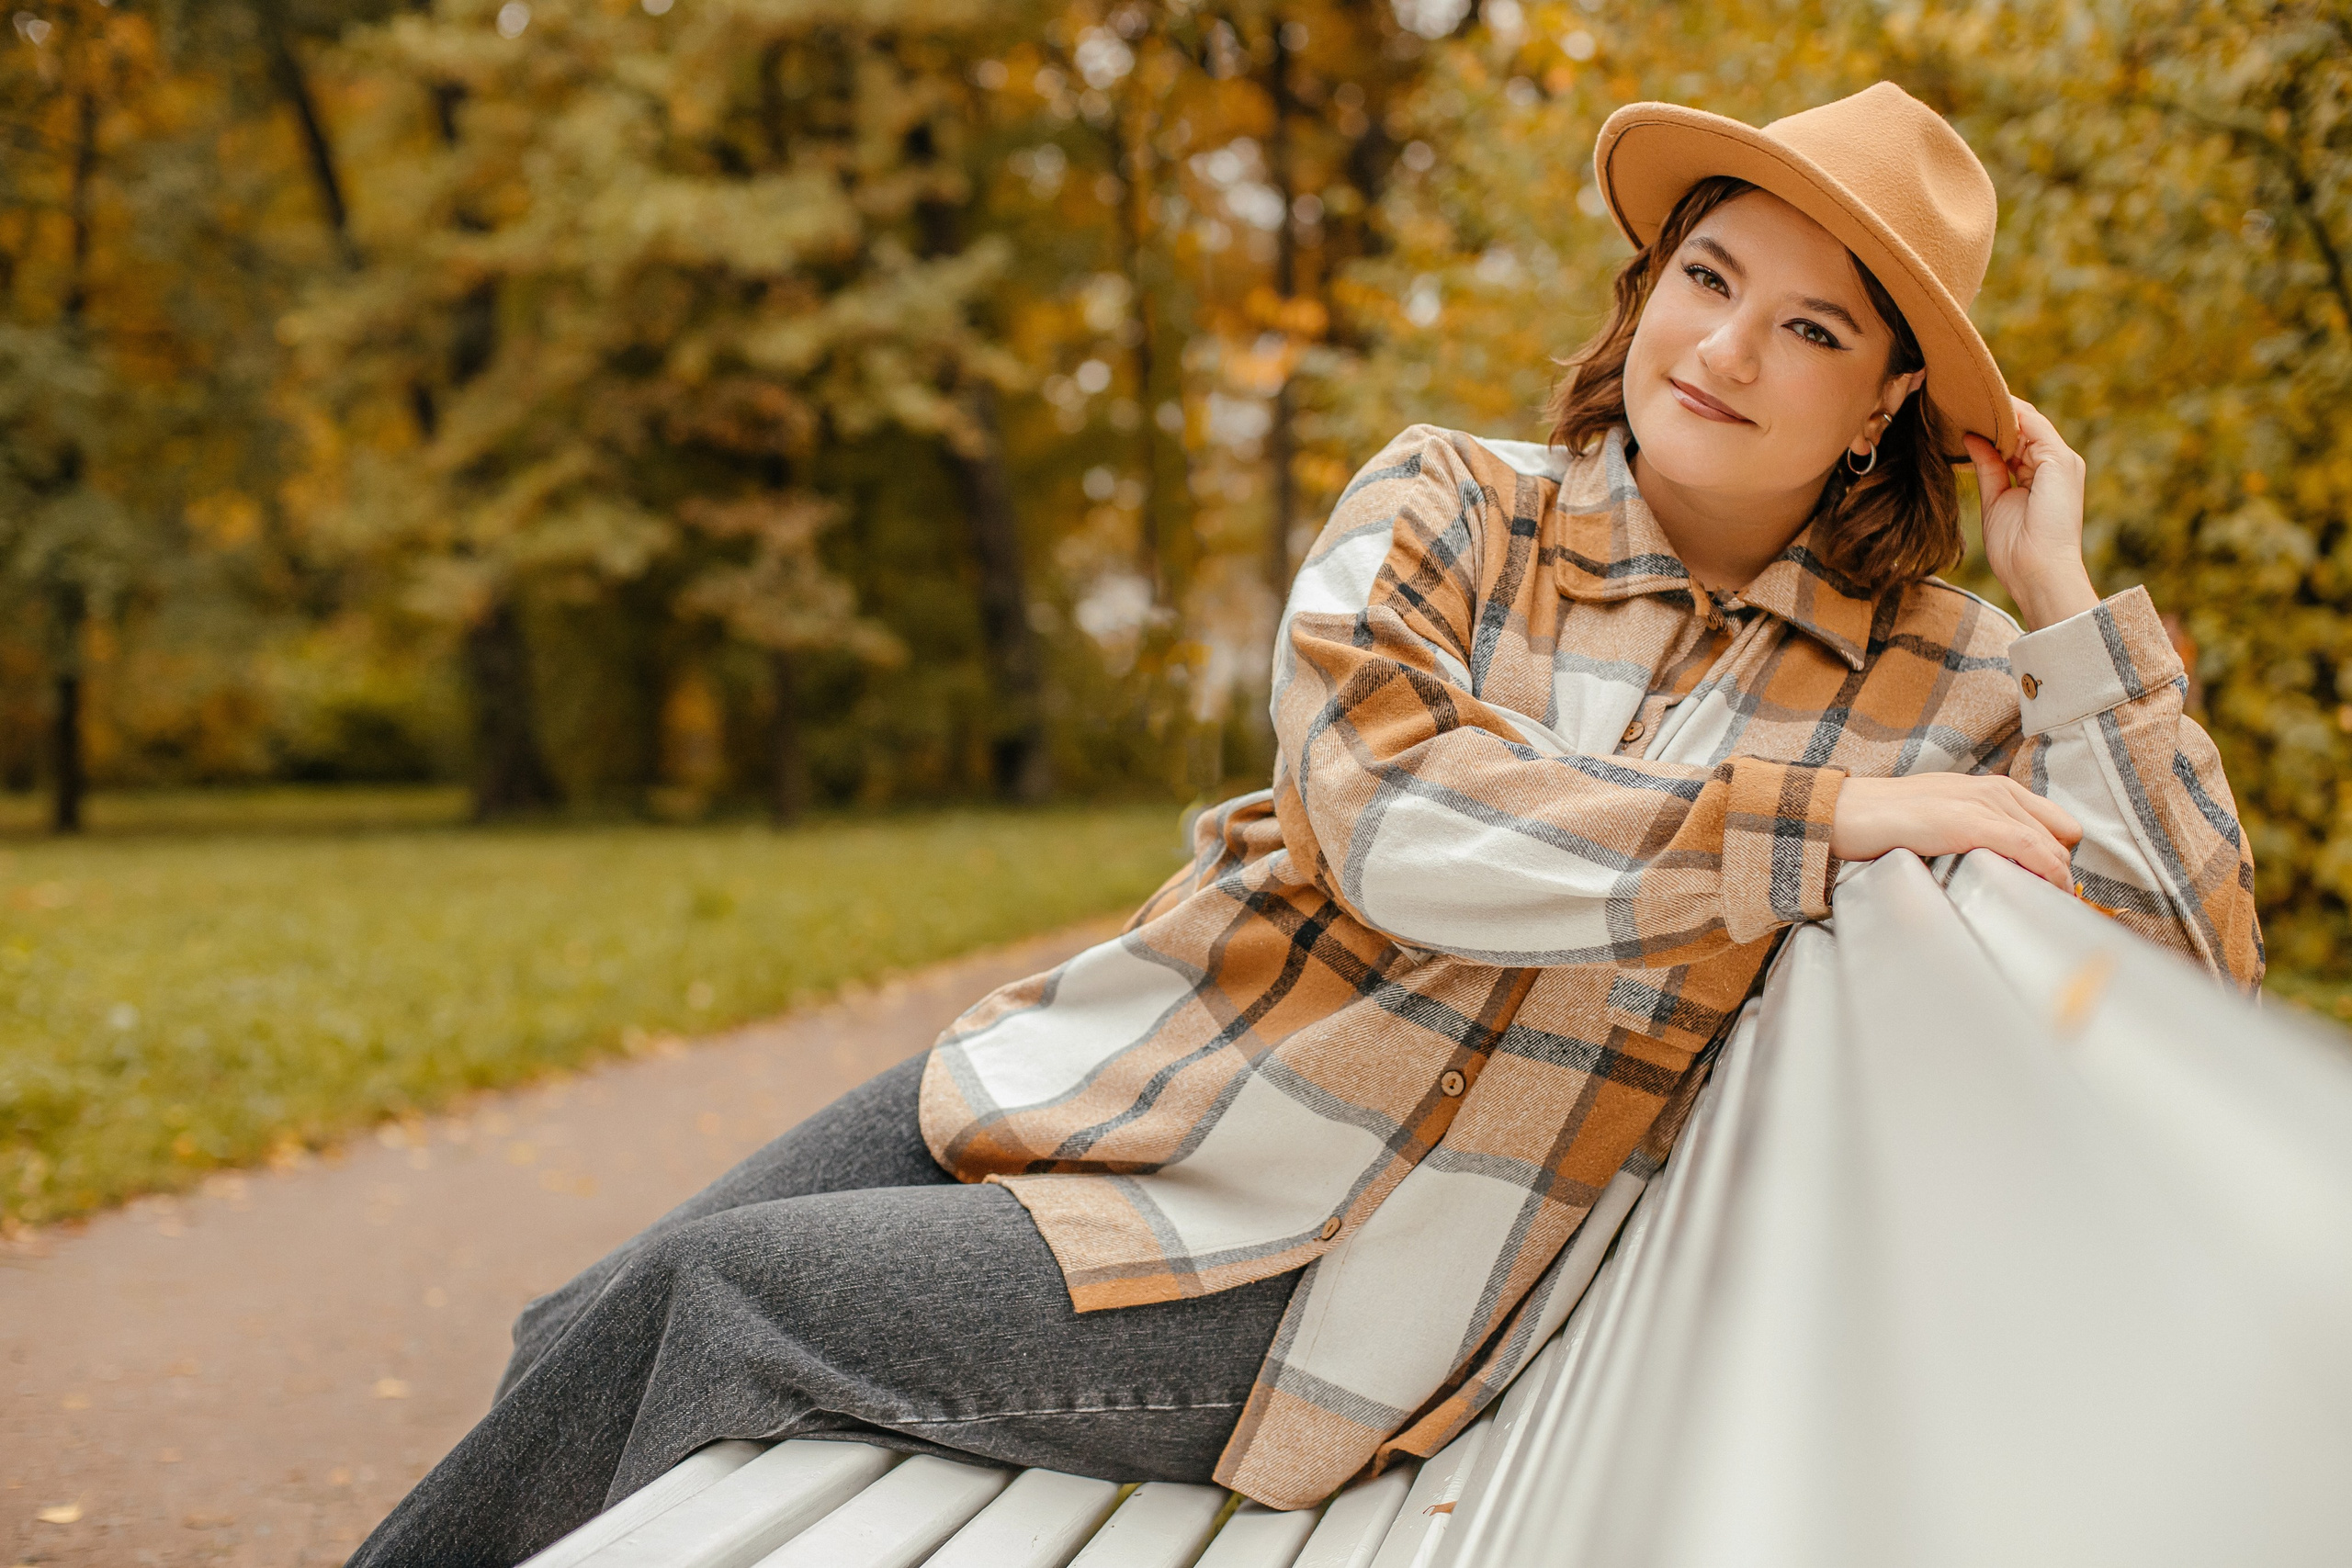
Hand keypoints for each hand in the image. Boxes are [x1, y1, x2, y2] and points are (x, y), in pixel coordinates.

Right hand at [1830, 773, 2082, 890]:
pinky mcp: (1973, 822)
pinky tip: (2044, 892)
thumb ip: (1979, 829)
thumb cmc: (1889, 821)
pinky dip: (2047, 873)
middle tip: (2046, 902)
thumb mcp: (1948, 816)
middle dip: (2060, 872)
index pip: (2058, 823)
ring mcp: (1986, 804)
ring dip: (2056, 879)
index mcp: (1994, 789)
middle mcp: (1997, 791)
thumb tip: (2004, 864)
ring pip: (2052, 846)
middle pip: (2061, 838)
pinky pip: (2032, 849)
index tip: (2051, 886)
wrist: (1848, 813)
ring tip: (2043, 904)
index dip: (2060, 857)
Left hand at [1963, 397, 2100, 630]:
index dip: (1994, 426)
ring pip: (2029, 423)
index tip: (1963, 413)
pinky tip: (1986, 407)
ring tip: (1967, 397)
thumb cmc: (2016, 550)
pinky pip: (2034, 428)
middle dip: (1994, 414)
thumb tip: (1970, 440)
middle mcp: (2057, 465)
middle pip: (2024, 428)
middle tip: (1960, 397)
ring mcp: (2062, 462)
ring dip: (2000, 410)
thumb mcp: (1995, 501)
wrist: (2037, 572)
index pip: (2018, 440)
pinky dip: (2012, 415)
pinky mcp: (2060, 462)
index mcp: (2042, 476)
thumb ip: (1988, 468)